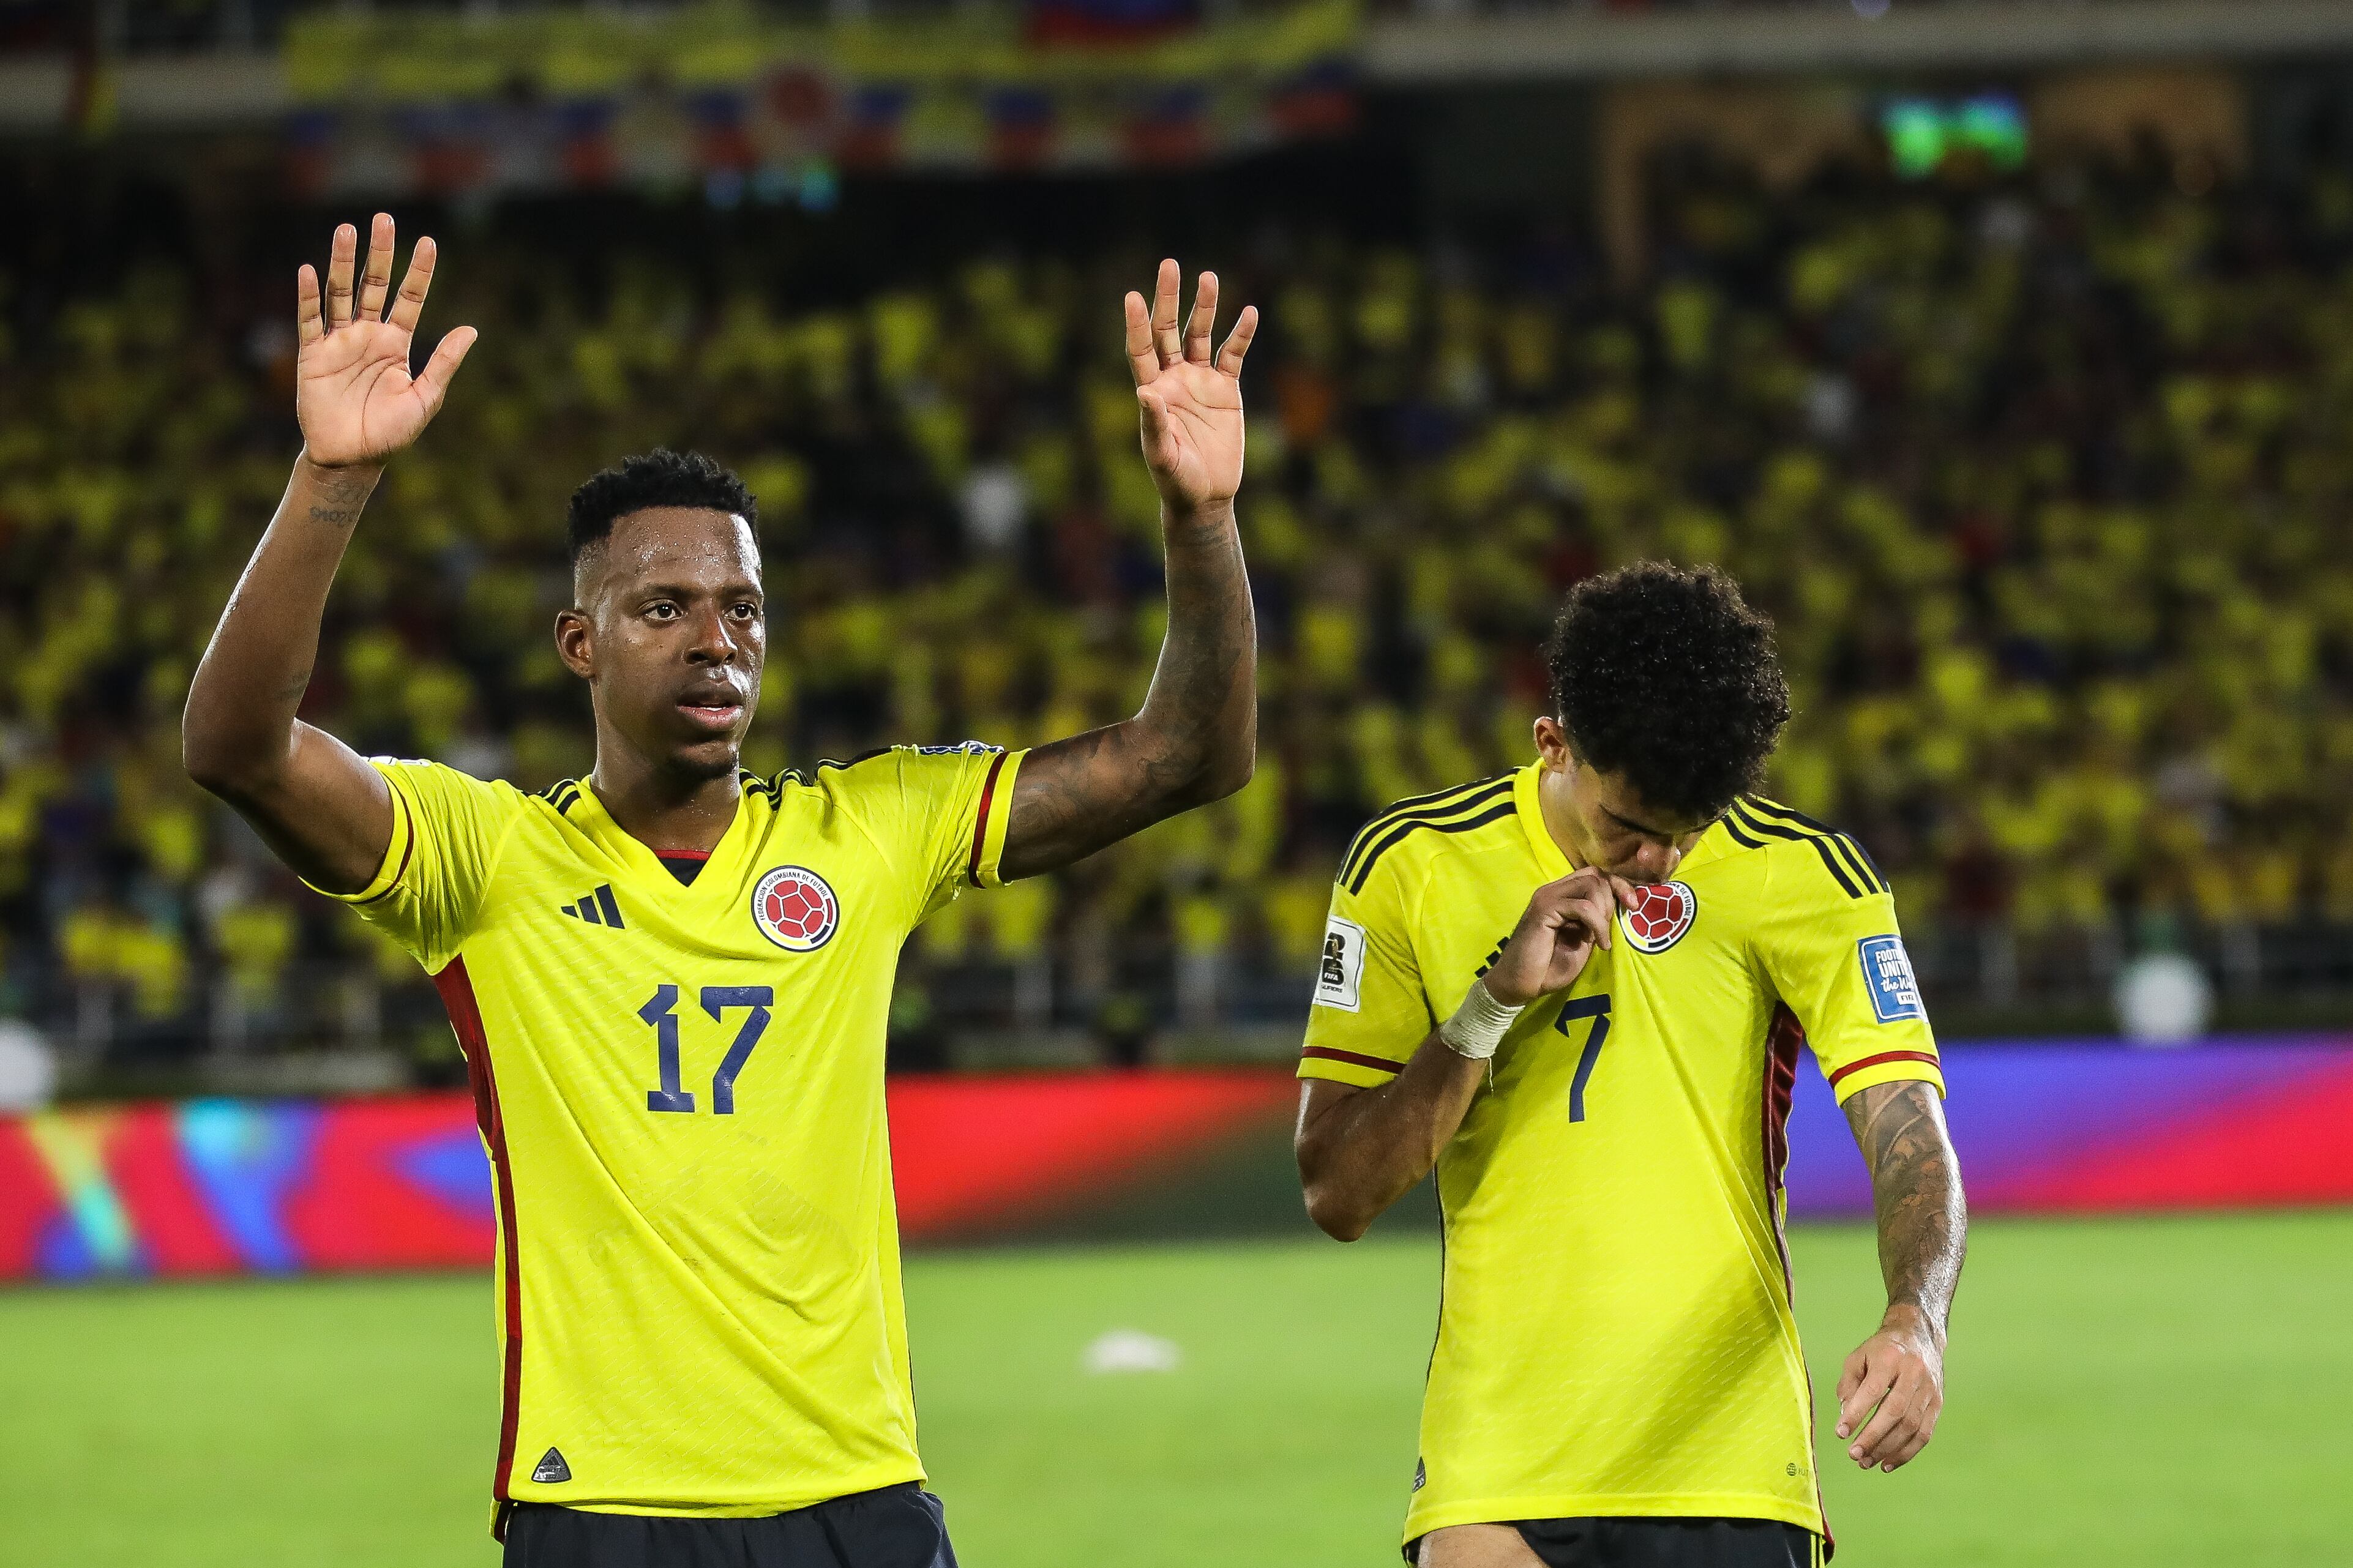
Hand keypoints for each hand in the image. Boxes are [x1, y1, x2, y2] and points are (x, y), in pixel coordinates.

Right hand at [296, 213, 475, 469]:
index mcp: (397, 343)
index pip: (410, 298)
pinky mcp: (313, 355)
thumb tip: (471, 329)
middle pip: (374, 285)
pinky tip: (309, 270)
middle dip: (379, 253)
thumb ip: (443, 363)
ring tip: (346, 230)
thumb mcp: (425, 398)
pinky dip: (309, 296)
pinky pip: (310, 320)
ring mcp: (340, 342)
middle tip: (384, 218)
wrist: (352, 458)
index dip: (419, 271)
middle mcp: (369, 335)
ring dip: (342, 262)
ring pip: (341, 293)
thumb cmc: (391, 432)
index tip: (429, 242)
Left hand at [1125, 259, 1257, 516]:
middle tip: (1169, 264)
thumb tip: (1145, 393)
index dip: (1137, 324)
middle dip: (1168, 298)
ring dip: (1204, 307)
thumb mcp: (1162, 456)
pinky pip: (1233, 355)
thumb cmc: (1177, 480)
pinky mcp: (1226, 389)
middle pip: (1168, 330)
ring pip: (1200, 335)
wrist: (1206, 495)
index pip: (1141, 349)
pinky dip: (1241, 335)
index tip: (1134, 296)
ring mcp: (1199, 380)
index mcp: (1152, 391)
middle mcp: (1173, 378)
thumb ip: (1154, 425)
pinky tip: (1249, 313)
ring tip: (1209, 277)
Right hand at [1482, 869, 1635, 1006]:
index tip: (1633, 906)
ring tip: (1601, 939)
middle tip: (1609, 930)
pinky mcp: (1544, 909)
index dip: (1618, 885)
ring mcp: (1547, 897)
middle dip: (1614, 898)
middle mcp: (1553, 890)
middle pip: (1596, 875)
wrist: (1518, 984)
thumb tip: (1618, 908)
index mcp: (1561, 895)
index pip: (1595, 875)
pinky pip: (1583, 907)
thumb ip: (1595, 922)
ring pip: (1592, 885)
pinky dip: (1598, 925)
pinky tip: (1599, 944)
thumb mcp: (1582, 941)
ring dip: (1605, 913)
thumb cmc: (1547, 968)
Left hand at [1836, 1305, 1945, 1471]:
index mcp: (1890, 1358)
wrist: (1919, 1337)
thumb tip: (1846, 1415)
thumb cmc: (1881, 1351)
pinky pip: (1924, 1434)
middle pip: (1895, 1411)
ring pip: (1911, 1426)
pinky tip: (1887, 1464)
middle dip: (1873, 1437)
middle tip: (1853, 1454)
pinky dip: (1906, 1453)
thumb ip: (1849, 1385)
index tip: (1840, 1433)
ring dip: (1888, 1449)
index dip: (1857, 1413)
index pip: (1873, 1390)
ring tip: (1866, 1462)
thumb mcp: (1859, 1357)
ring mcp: (1930, 1390)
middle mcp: (1914, 1373)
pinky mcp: (1938, 1404)